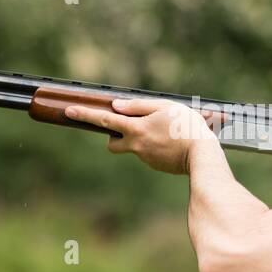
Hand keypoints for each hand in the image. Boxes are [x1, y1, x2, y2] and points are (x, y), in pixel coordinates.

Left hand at [64, 97, 217, 174]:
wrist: (202, 156)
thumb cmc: (186, 126)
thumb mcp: (164, 107)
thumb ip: (138, 106)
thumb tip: (117, 106)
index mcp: (136, 129)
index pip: (104, 120)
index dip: (85, 115)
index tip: (69, 111)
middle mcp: (136, 145)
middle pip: (112, 143)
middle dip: (113, 136)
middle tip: (129, 127)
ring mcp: (145, 158)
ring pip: (133, 147)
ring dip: (140, 139)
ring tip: (165, 132)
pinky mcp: (155, 165)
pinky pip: (148, 153)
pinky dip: (155, 147)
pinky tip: (172, 143)